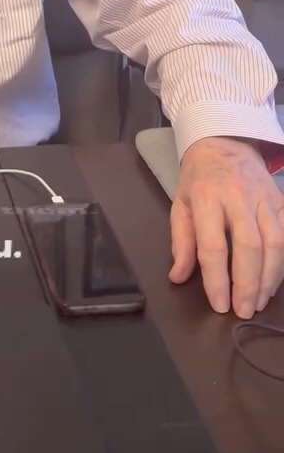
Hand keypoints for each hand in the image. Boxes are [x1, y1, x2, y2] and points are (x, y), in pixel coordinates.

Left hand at [169, 136, 283, 316]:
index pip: (213, 245)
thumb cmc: (199, 178)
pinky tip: (274, 281)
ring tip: (259, 301)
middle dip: (247, 284)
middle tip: (243, 310)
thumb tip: (178, 276)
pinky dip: (283, 261)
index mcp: (207, 197)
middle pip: (249, 247)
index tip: (219, 305)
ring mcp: (263, 198)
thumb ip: (181, 241)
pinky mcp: (280, 200)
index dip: (217, 279)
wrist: (224, 142)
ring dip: (269, 278)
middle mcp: (238, 197)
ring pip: (274, 243)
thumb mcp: (180, 204)